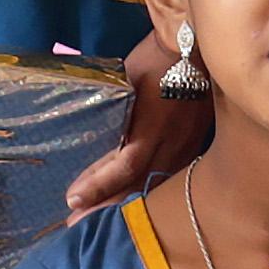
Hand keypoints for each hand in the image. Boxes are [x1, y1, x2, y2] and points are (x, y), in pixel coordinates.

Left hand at [69, 72, 212, 213]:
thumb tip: (93, 136)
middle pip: (138, 185)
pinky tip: (135, 201)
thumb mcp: (125, 82)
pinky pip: (171, 176)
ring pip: (156, 185)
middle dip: (107, 206)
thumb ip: (114, 113)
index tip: (72, 199)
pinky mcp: (196, 144)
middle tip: (77, 223)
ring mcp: (187, 146)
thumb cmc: (155, 59)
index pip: (124, 167)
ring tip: (100, 219)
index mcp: (153, 127)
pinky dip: (151, 191)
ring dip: (128, 203)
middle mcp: (172, 142)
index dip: (98, 185)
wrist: (195, 45)